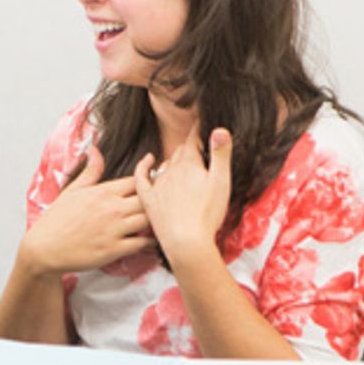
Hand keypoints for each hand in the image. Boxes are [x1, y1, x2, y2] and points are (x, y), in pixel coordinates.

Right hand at [19, 144, 154, 275]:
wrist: (44, 248)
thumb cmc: (57, 219)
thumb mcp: (72, 190)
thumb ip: (90, 170)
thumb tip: (96, 149)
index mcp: (103, 192)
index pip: (137, 180)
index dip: (147, 181)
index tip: (150, 186)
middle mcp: (111, 209)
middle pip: (148, 199)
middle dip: (155, 201)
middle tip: (159, 206)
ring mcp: (114, 230)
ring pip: (149, 220)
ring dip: (154, 221)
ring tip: (155, 222)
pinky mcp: (114, 250)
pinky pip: (142, 244)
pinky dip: (150, 242)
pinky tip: (150, 241)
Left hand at [134, 127, 232, 265]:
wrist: (185, 241)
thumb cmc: (207, 213)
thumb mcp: (221, 181)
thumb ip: (221, 154)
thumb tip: (220, 129)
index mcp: (189, 165)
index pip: (192, 141)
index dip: (198, 132)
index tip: (201, 123)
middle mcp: (170, 172)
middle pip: (179, 153)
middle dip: (189, 148)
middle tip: (198, 146)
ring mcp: (158, 186)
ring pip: (165, 165)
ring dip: (174, 160)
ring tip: (183, 159)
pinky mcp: (149, 201)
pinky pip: (142, 178)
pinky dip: (144, 166)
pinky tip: (148, 160)